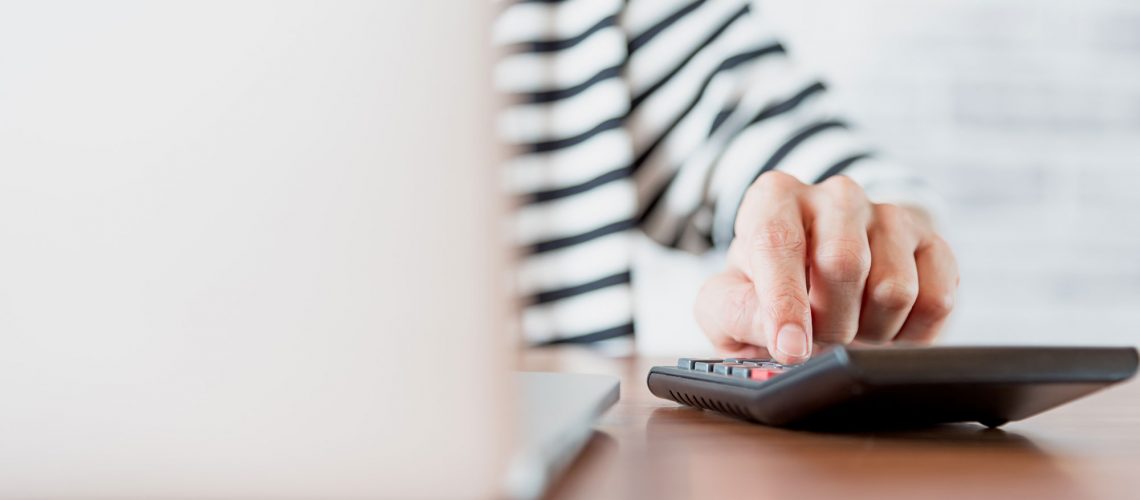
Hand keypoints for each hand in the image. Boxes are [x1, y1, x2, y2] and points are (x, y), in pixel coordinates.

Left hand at [694, 172, 958, 363]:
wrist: (817, 293)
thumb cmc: (762, 296)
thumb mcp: (726, 305)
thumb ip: (737, 312)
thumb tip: (782, 334)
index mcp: (774, 198)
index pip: (779, 242)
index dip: (785, 302)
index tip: (790, 348)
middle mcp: (835, 196)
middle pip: (843, 263)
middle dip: (829, 323)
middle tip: (817, 341)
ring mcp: (890, 215)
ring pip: (894, 288)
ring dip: (870, 332)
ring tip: (849, 330)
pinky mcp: (934, 245)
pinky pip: (937, 300)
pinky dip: (911, 335)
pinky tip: (885, 330)